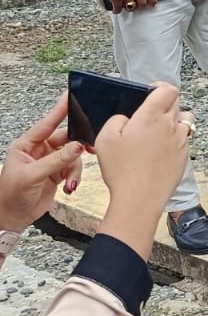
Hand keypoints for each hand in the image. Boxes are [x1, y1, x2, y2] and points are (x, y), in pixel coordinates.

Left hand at [0, 94, 85, 231]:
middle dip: (77, 145)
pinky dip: (75, 177)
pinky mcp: (57, 173)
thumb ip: (57, 160)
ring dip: (75, 168)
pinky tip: (69, 187)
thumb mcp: (32, 176)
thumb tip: (78, 146)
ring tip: (71, 181)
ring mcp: (49, 162)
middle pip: (65, 139)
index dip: (60, 110)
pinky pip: (73, 168)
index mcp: (26, 145)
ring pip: (72, 155)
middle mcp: (38, 151)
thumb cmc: (10, 195)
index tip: (71, 97)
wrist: (11, 218)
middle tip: (89, 147)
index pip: (46, 124)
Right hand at [95, 0, 157, 12]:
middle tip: (139, 6)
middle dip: (141, 5)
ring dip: (129, 8)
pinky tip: (116, 10)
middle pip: (142, 2)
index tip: (153, 3)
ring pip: (132, 7)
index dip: (152, 1)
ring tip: (127, 7)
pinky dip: (117, 10)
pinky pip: (118, 9)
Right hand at [95, 83, 191, 260]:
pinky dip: (175, 138)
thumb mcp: (105, 138)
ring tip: (156, 130)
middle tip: (148, 113)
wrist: (140, 198)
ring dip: (174, 119)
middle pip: (176, 102)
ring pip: (185, 119)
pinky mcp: (185, 155)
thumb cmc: (121, 169)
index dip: (159, 87)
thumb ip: (117, 119)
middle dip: (164, 103)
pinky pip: (184, 139)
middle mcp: (171, 125)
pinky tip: (159, 149)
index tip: (149, 91)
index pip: (168, 89)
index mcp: (152, 116)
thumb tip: (127, 117)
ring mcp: (181, 141)